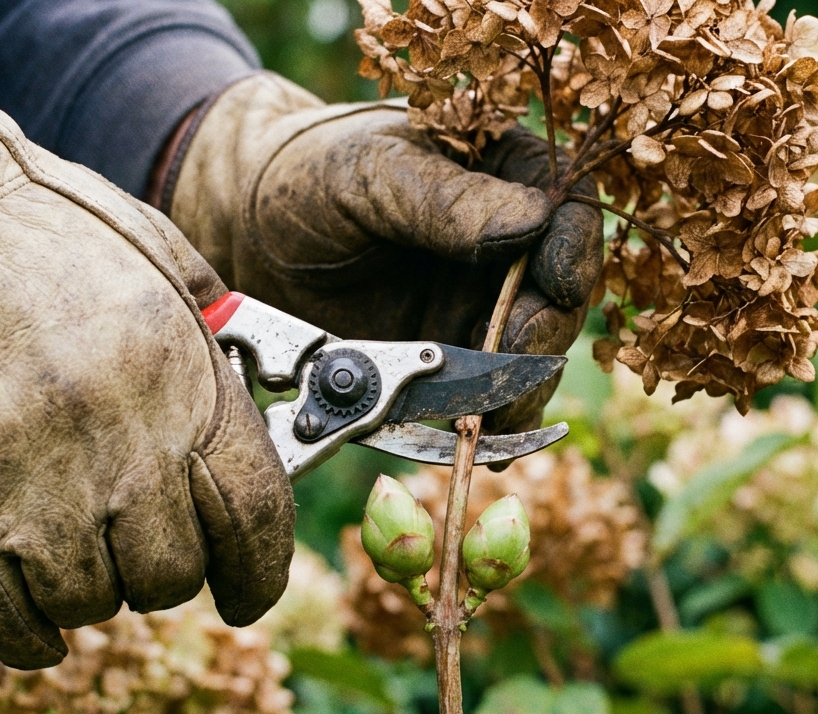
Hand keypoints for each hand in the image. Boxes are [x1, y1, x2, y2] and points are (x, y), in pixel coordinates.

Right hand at [0, 48, 294, 668]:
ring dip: (87, 591)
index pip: (254, 516)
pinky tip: (32, 622)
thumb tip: (257, 406)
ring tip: (70, 546)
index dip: (259, 572)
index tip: (246, 594)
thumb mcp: (163, 261)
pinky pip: (2, 619)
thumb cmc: (42, 230)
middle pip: (171, 575)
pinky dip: (23, 635)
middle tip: (137, 545)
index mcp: (184, 383)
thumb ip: (218, 341)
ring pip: (89, 602)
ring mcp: (32, 487)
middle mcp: (120, 446)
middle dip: (162, 572)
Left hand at [161, 74, 602, 434]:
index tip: (560, 284)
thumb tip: (532, 218)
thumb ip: (445, 200)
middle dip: (545, 330)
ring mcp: (481, 304)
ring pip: (532, 354)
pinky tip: (482, 437)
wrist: (243, 234)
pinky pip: (488, 396)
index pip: (568, 205)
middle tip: (515, 355)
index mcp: (500, 172)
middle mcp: (506, 243)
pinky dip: (490, 421)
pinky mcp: (451, 359)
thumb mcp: (369, 174)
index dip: (574, 246)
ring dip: (522, 388)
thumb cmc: (305, 178)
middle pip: (560, 292)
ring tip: (496, 411)